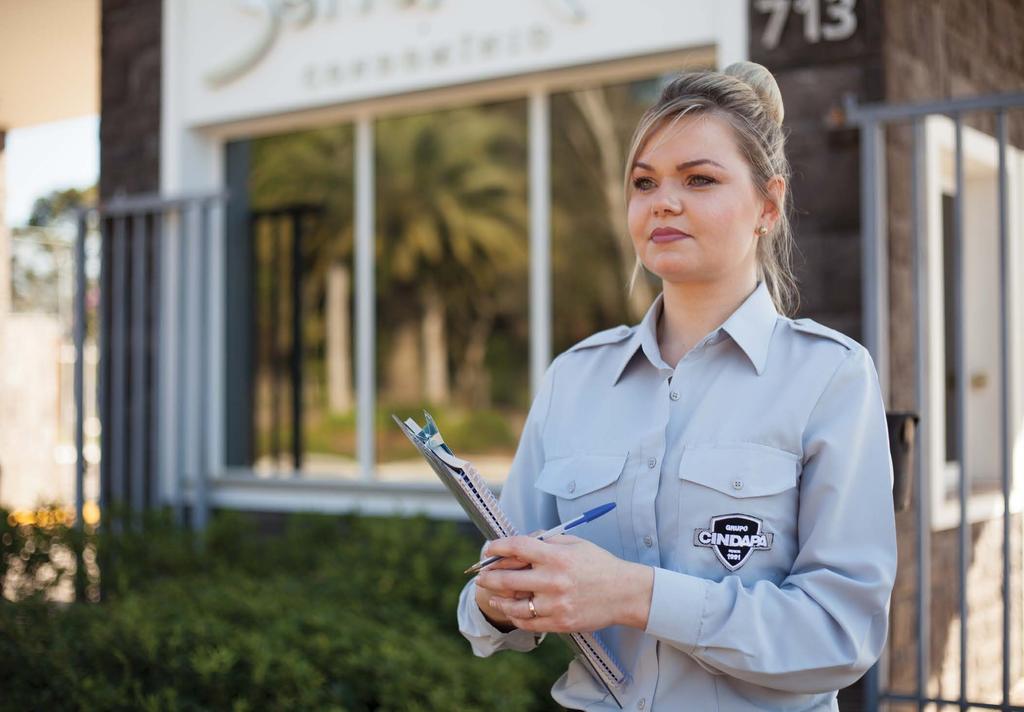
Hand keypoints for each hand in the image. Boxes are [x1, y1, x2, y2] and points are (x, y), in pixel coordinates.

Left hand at [475, 534, 653, 633]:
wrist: (625, 593)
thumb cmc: (599, 565)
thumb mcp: (575, 543)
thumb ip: (547, 542)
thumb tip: (520, 543)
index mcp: (557, 557)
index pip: (516, 548)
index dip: (497, 548)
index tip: (489, 549)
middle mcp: (553, 581)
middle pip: (508, 579)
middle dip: (488, 576)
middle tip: (480, 575)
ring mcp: (556, 604)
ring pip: (514, 605)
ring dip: (497, 599)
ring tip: (491, 596)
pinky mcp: (560, 623)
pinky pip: (529, 623)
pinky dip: (515, 616)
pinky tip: (510, 610)